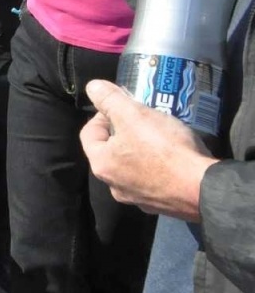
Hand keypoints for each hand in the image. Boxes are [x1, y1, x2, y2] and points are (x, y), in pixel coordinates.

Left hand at [80, 78, 215, 221]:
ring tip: (161, 135)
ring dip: (142, 149)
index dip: (103, 114)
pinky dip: (159, 167)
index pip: (89, 133)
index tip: (122, 106)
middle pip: (111, 150)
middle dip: (125, 131)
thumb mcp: (133, 115)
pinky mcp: (161, 205)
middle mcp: (114, 186)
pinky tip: (174, 158)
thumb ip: (109, 99)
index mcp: (102, 165)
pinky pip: (154, 180)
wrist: (204, 188)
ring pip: (133, 166)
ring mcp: (138, 198)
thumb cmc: (165, 149)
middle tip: (143, 119)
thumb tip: (93, 87)